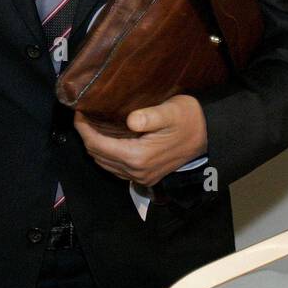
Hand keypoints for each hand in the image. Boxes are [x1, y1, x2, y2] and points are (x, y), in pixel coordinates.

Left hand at [74, 94, 206, 186]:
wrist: (209, 136)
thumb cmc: (190, 119)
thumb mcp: (171, 111)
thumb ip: (149, 116)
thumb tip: (131, 121)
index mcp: (138, 156)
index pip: (98, 145)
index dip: (84, 129)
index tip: (78, 112)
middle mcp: (136, 171)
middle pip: (98, 156)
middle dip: (86, 137)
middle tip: (82, 117)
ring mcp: (141, 176)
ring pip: (105, 165)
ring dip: (95, 147)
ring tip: (91, 127)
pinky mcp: (145, 176)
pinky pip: (116, 169)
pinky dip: (106, 155)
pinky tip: (107, 141)